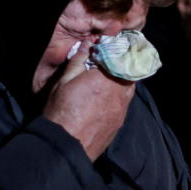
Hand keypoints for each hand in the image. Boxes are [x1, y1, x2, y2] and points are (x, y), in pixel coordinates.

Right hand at [43, 43, 134, 160]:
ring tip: (110, 77)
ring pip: (130, 86)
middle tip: (111, 58)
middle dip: (122, 61)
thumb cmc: (61, 113)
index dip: (114, 46)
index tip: (110, 41)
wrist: (66, 148)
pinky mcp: (120, 121)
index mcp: (104, 78)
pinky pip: (125, 102)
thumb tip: (88, 45)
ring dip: (123, 78)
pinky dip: (121, 94)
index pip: (117, 54)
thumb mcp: (63, 82)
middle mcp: (118, 92)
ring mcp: (122, 108)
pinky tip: (108, 96)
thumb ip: (78, 61)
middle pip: (129, 70)